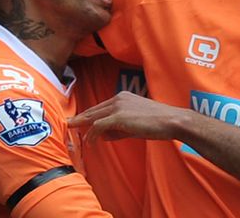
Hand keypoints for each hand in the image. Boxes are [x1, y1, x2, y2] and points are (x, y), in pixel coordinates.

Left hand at [68, 91, 191, 142]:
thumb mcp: (135, 126)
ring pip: (94, 117)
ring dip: (84, 127)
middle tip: (68, 123)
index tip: (79, 121)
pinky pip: (98, 126)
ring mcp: (118, 106)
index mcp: (123, 97)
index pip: (101, 107)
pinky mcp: (118, 116)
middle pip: (93, 110)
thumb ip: (118, 129)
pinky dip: (92, 135)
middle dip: (80, 118)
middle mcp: (118, 98)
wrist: (171, 121)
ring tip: (75, 133)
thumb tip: (103, 136)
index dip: (89, 115)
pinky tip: (90, 143)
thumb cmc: (157, 124)